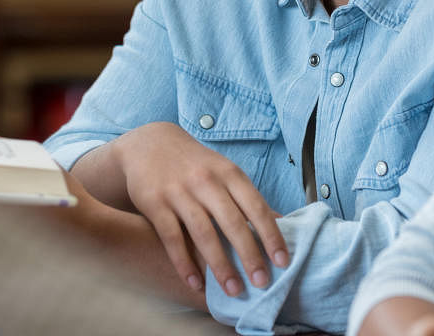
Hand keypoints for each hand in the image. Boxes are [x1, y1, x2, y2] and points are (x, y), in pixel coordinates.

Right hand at [110, 121, 288, 296]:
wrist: (150, 143)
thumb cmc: (196, 165)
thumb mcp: (225, 171)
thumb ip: (248, 198)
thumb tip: (283, 224)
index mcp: (228, 174)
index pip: (256, 207)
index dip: (271, 235)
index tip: (283, 262)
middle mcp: (206, 181)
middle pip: (232, 222)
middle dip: (250, 255)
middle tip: (262, 283)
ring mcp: (179, 192)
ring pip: (203, 233)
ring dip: (220, 265)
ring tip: (234, 291)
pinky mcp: (155, 203)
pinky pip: (172, 238)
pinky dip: (184, 263)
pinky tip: (196, 284)